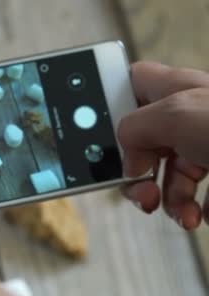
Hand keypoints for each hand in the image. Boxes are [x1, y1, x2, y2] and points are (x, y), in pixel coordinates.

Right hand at [118, 62, 208, 229]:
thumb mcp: (177, 114)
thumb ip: (135, 124)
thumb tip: (124, 145)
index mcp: (174, 89)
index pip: (130, 82)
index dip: (110, 101)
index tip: (97, 130)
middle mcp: (186, 115)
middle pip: (140, 138)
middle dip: (133, 168)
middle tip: (136, 185)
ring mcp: (202, 145)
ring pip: (163, 172)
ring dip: (162, 197)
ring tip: (177, 212)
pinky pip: (189, 193)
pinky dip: (188, 208)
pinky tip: (200, 213)